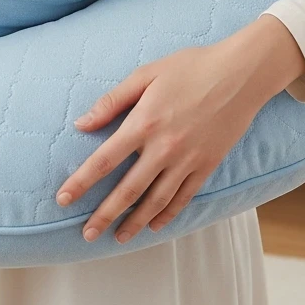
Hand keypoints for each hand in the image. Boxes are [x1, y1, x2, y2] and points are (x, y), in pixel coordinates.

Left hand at [56, 14, 304, 243]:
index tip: (63, 199)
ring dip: (135, 222)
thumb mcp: (146, 74)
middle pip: (128, 189)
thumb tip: (82, 124)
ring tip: (118, 237)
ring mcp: (188, 160)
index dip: (81, 182)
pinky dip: (168, 214)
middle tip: (87, 234)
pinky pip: (184, 197)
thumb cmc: (191, 67)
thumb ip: (113, 101)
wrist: (240, 74)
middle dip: (105, 215)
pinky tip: (154, 225)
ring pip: (156, 200)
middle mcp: (164, 147)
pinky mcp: (207, 165)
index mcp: (144, 122)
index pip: (104, 160)